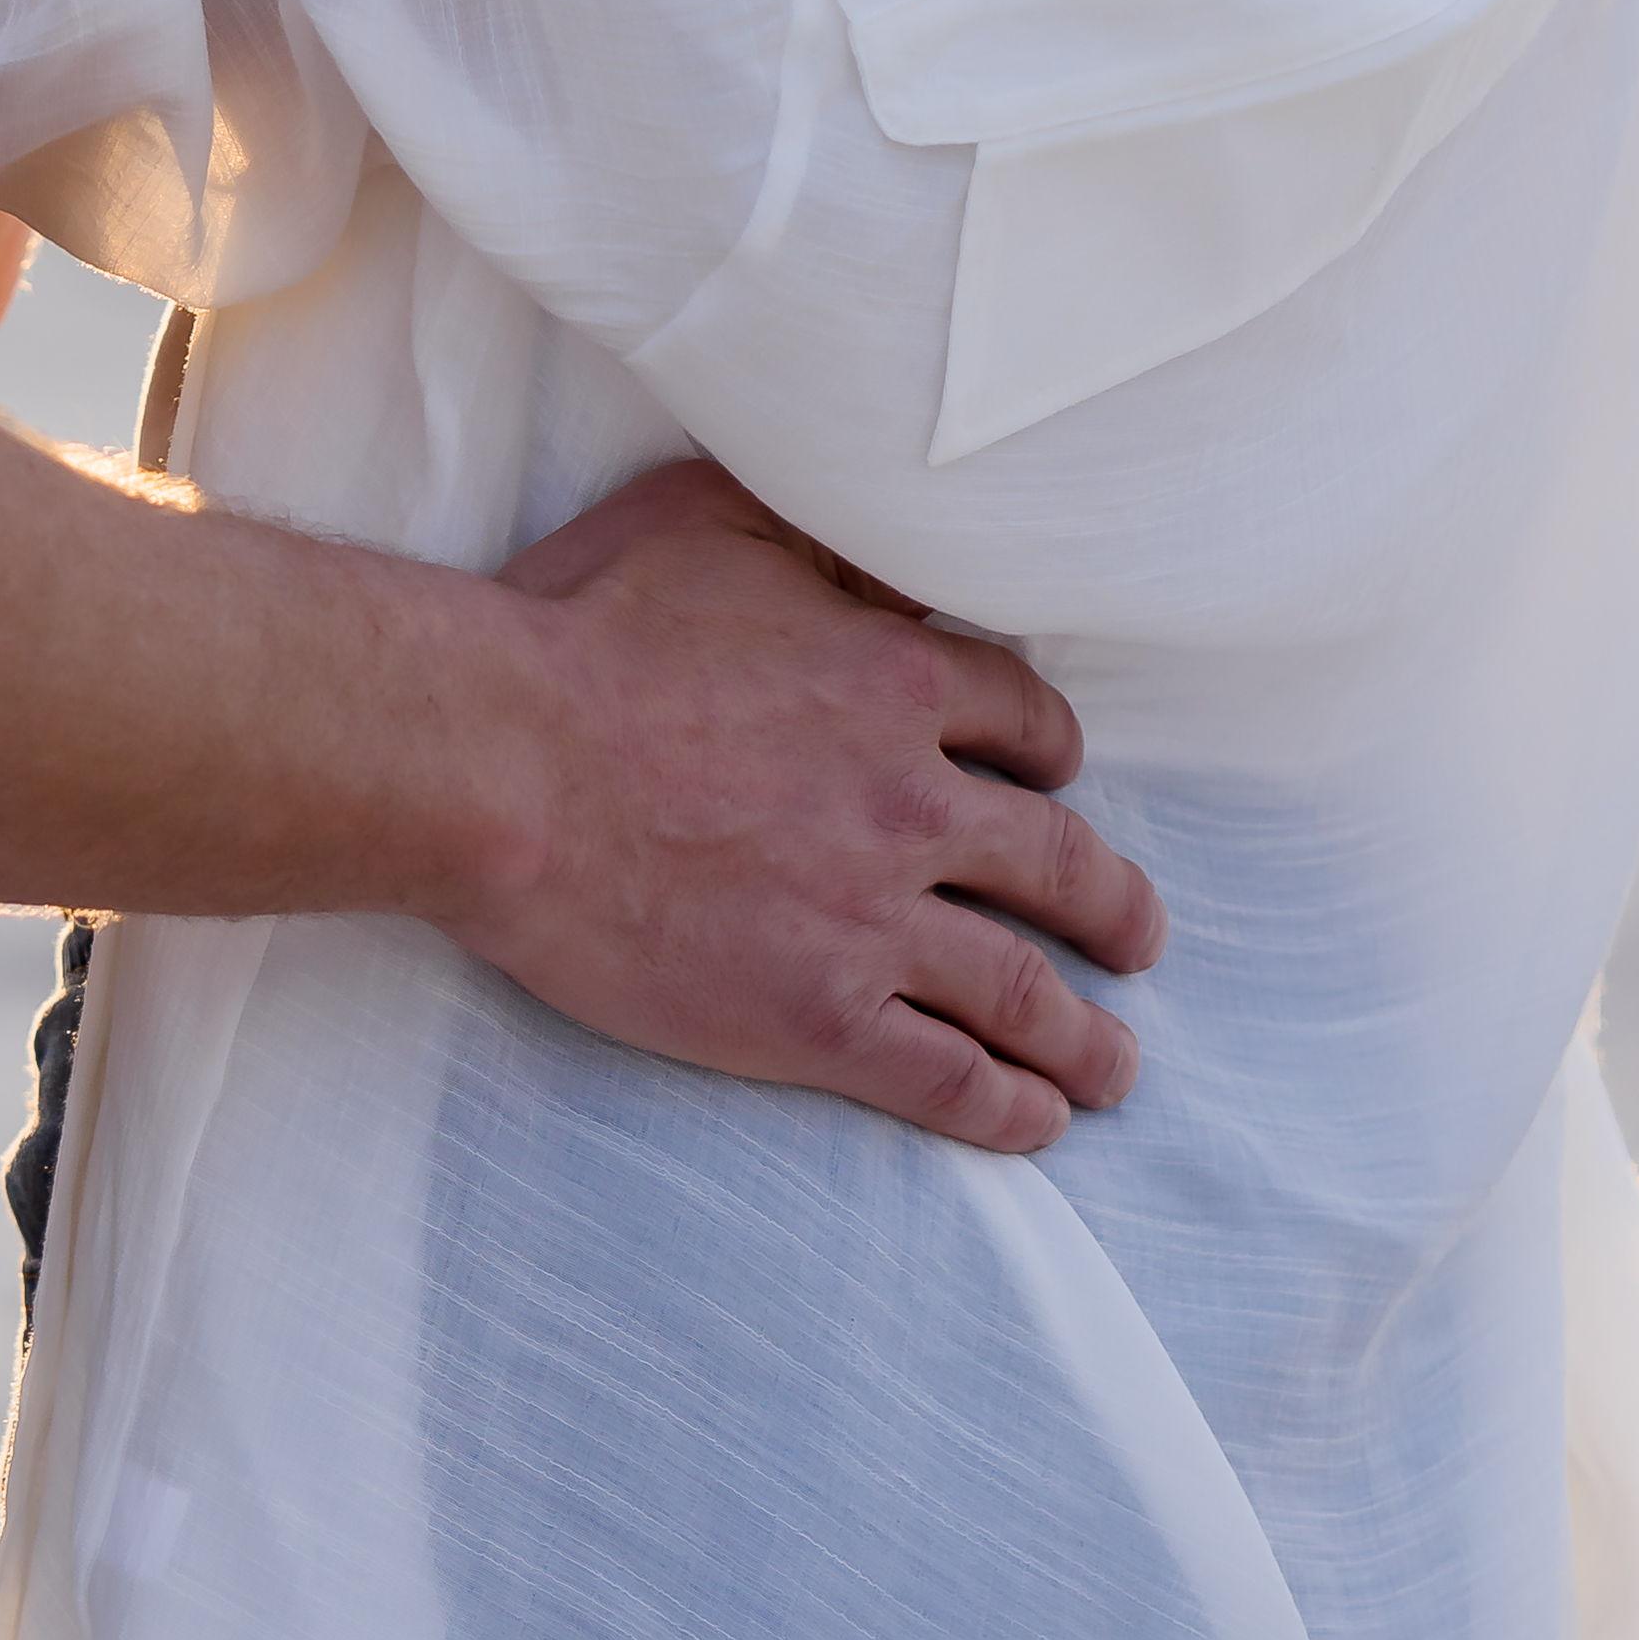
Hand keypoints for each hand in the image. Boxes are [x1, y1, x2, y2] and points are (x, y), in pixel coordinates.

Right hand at [456, 457, 1165, 1153]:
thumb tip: (890, 558)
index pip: (1021, 725)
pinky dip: (1008, 1104)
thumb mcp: (711, 519)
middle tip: (1139, 937)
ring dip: (1082, 1032)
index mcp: (893, 685)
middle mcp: (911, 807)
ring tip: (1116, 1065)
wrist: (499, 764)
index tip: (1054, 782)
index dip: (1047, 757)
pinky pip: (947, 1075)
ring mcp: (872, 921)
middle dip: (1113, 908)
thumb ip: (820, 535)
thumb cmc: (581, 630)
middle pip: (1056, 865)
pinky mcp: (819, 1019)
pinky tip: (1037, 1121)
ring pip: (1022, 988)